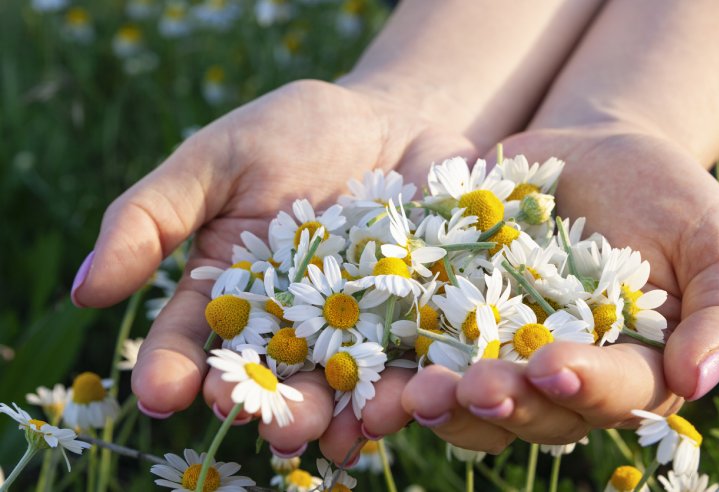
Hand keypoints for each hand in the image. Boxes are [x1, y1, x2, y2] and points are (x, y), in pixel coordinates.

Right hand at [71, 79, 477, 462]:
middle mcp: (286, 323)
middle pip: (265, 375)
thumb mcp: (219, 159)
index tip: (160, 392)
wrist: (395, 120)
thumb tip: (84, 290)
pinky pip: (402, 364)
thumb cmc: (297, 132)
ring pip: (332, 385)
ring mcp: (350, 328)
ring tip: (325, 432)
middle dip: (259, 405)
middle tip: (256, 421)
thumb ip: (153, 218)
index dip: (172, 368)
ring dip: (328, 414)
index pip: (190, 338)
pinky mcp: (409, 323)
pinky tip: (393, 406)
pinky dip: (397, 388)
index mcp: (229, 290)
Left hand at [402, 125, 718, 450]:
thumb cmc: (661, 193)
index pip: (618, 390)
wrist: (585, 158)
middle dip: (502, 402)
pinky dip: (401, 370)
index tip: (555, 366)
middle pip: (536, 411)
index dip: (588, 385)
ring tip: (413, 393)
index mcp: (634, 365)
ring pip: (476, 401)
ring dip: (445, 404)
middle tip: (469, 388)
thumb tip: (704, 377)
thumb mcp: (710, 234)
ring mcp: (505, 355)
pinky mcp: (456, 325)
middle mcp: (564, 376)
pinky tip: (376, 375)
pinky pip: (428, 357)